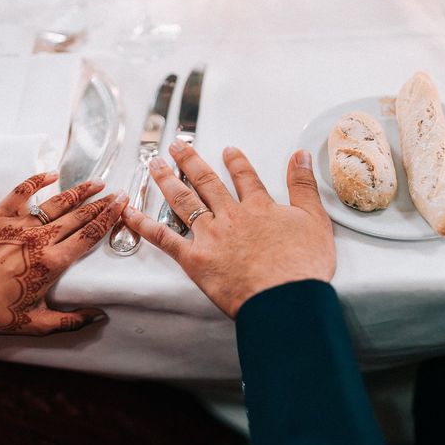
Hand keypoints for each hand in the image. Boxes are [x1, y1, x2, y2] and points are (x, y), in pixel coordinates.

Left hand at [0, 172, 127, 344]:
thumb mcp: (35, 324)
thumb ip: (70, 321)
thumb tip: (97, 317)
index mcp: (52, 264)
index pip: (89, 236)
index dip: (109, 219)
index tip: (122, 207)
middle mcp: (39, 240)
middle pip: (79, 216)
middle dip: (102, 204)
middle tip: (118, 193)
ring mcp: (19, 225)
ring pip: (57, 203)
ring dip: (80, 191)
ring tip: (96, 183)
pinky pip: (21, 192)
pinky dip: (38, 180)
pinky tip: (52, 174)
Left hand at [122, 141, 334, 317]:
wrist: (285, 298)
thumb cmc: (301, 267)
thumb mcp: (315, 221)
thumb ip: (304, 186)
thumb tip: (300, 156)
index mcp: (258, 208)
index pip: (245, 178)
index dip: (236, 163)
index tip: (228, 150)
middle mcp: (230, 216)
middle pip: (207, 183)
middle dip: (191, 162)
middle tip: (177, 147)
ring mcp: (210, 235)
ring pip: (183, 201)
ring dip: (167, 180)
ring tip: (154, 165)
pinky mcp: (194, 258)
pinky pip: (164, 237)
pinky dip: (143, 224)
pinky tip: (129, 212)